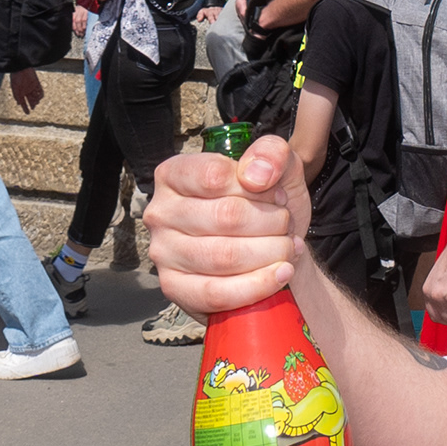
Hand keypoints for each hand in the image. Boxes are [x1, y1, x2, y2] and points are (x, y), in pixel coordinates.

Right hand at [8, 70, 44, 113]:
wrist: (20, 67)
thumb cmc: (15, 77)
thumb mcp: (14, 88)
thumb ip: (16, 96)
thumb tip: (18, 104)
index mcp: (20, 93)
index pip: (23, 102)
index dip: (25, 108)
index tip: (28, 113)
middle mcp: (26, 91)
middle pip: (30, 100)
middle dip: (32, 104)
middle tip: (33, 107)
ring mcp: (32, 87)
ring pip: (36, 96)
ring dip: (36, 100)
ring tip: (36, 101)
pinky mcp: (36, 83)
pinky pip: (40, 90)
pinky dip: (41, 94)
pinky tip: (40, 97)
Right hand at [146, 140, 307, 316]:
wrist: (273, 255)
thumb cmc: (267, 209)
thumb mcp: (279, 169)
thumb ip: (271, 153)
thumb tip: (254, 174)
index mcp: (175, 174)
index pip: (215, 176)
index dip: (258, 188)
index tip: (276, 195)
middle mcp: (161, 212)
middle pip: (225, 217)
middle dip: (271, 222)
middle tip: (285, 225)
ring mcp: (163, 252)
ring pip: (225, 256)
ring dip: (270, 252)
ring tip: (286, 248)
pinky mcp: (174, 289)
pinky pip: (217, 292)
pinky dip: (258, 284)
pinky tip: (281, 272)